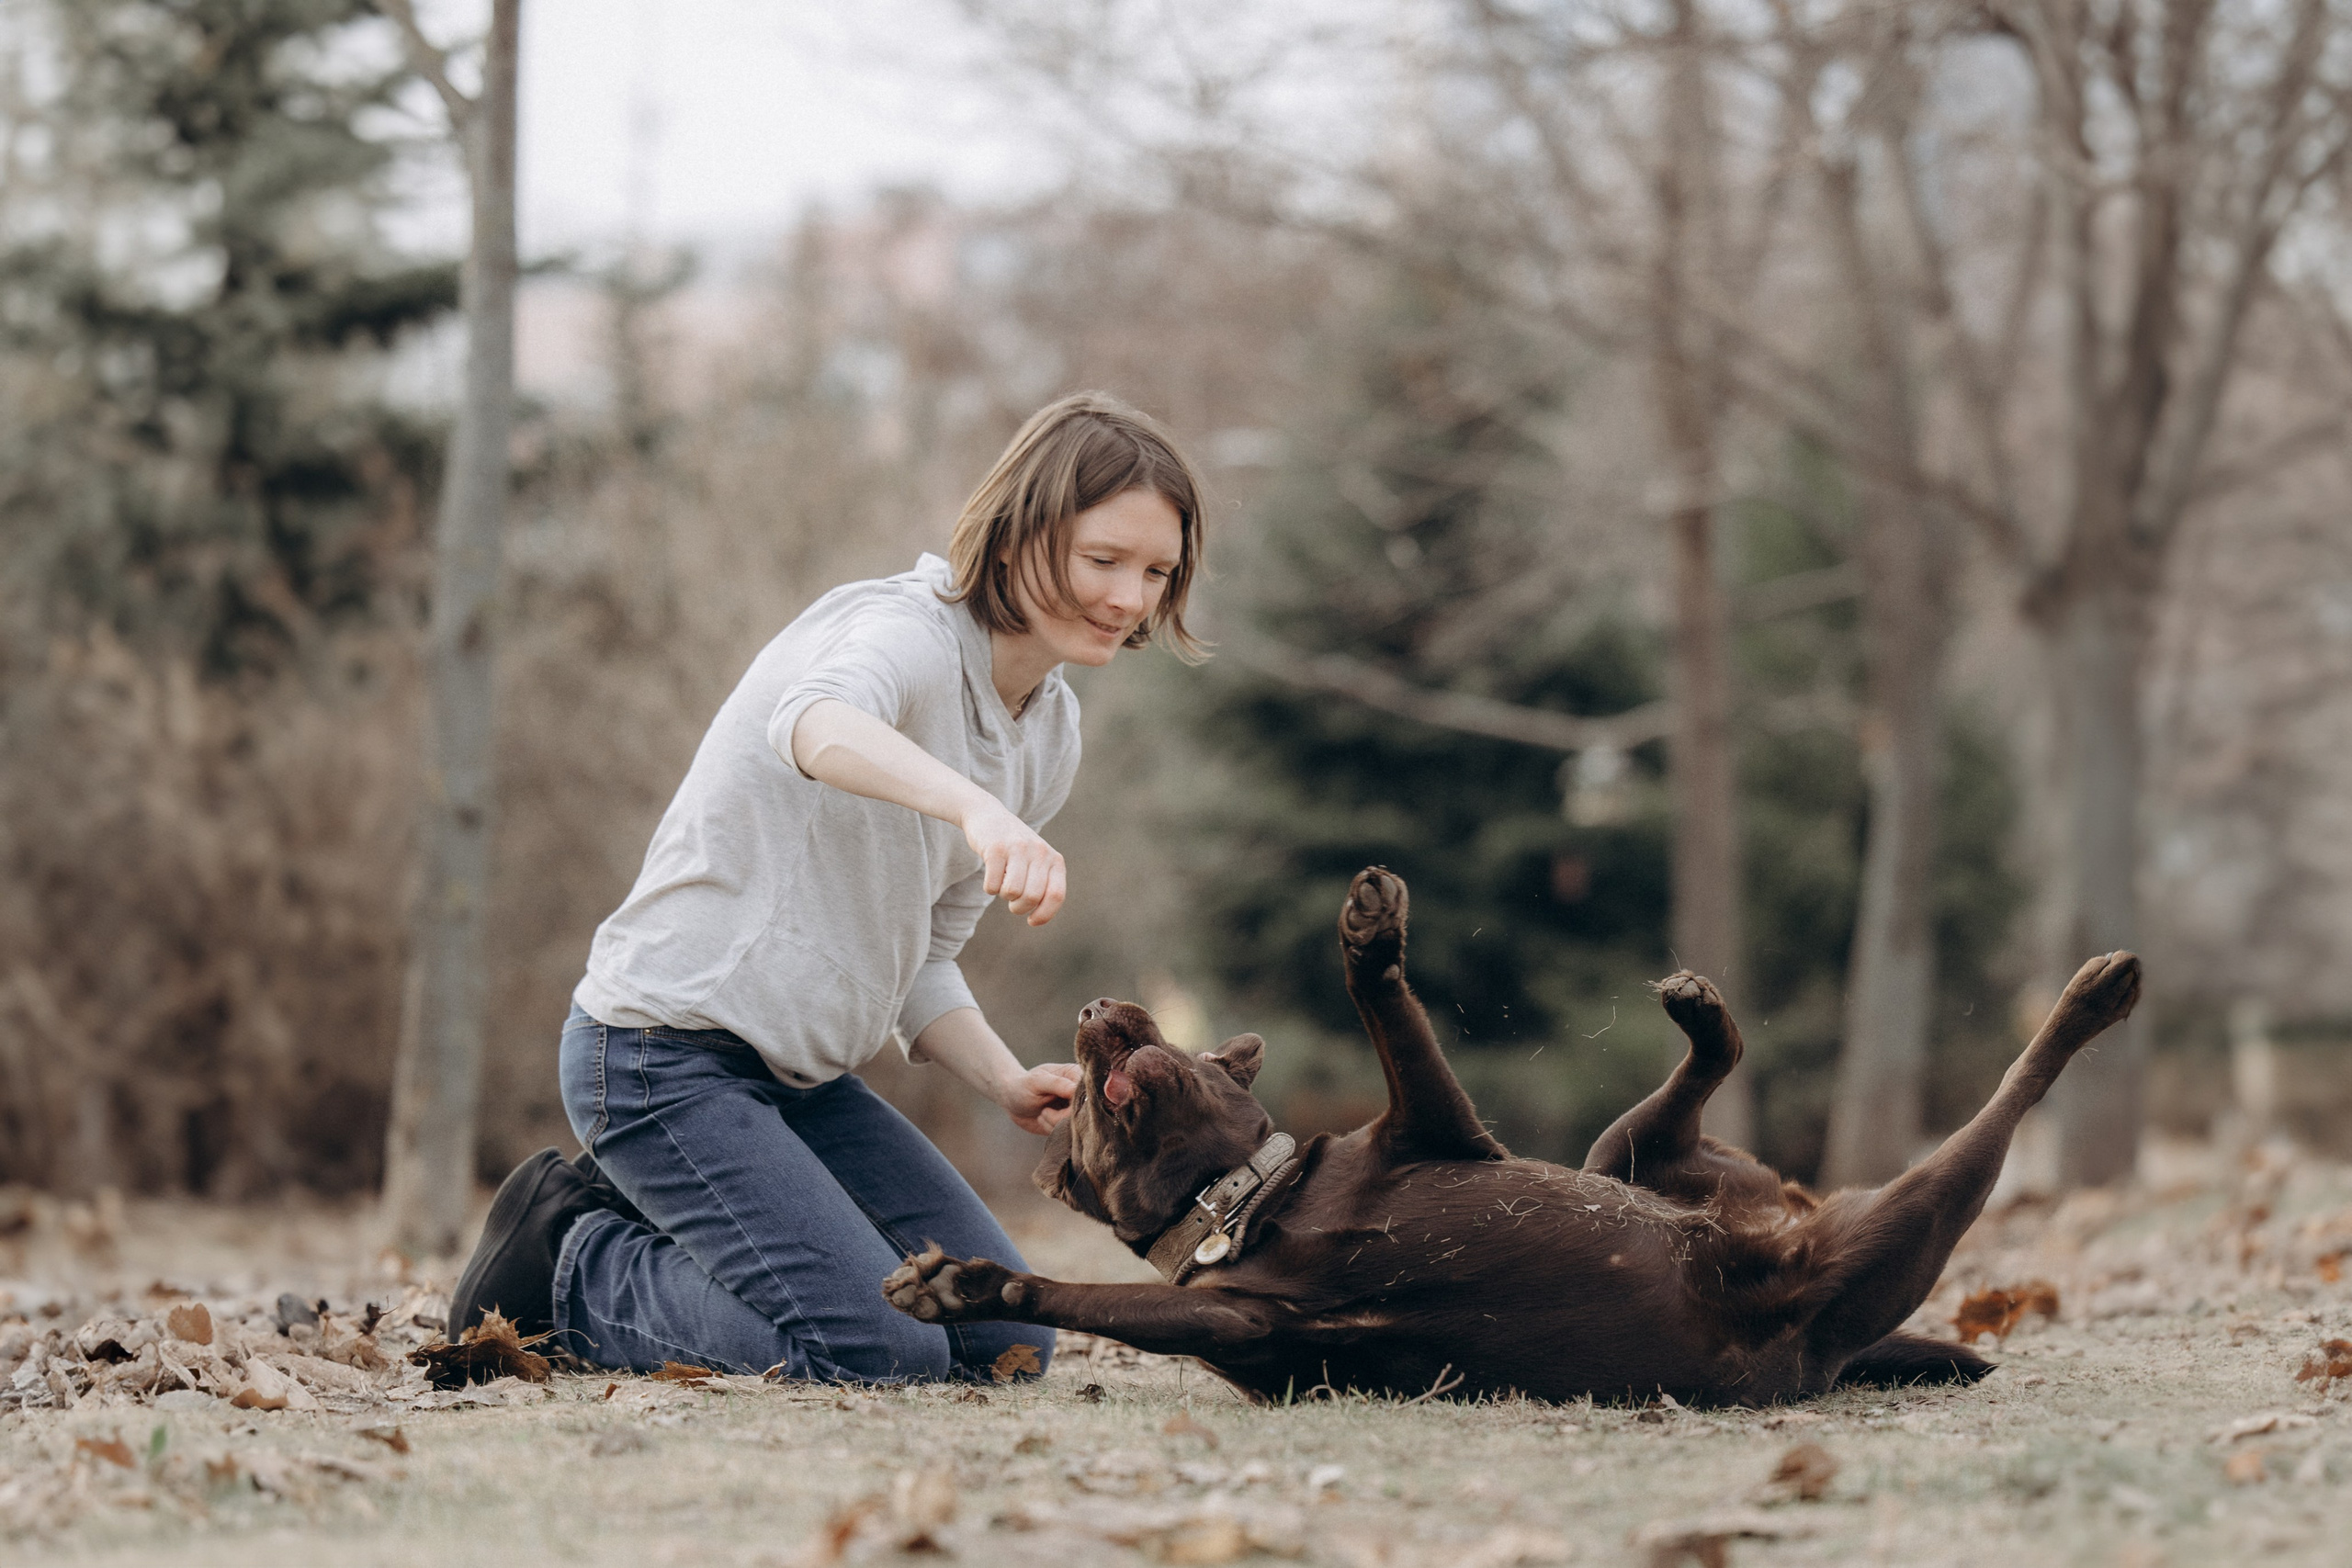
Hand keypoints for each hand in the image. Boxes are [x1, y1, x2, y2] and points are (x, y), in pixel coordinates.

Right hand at [960, 799, 1067, 925]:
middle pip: (1032, 897)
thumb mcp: (1036, 861)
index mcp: (1054, 859)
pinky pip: (993, 885)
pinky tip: (991, 875)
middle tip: (1012, 902)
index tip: (1031, 921)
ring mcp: (1017, 848)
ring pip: (1012, 892)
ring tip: (1003, 884)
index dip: (1044, 914)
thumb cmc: (1015, 848)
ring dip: (1004, 896)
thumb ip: (1043, 885)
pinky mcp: (995, 848)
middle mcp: (1039, 852)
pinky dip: (989, 888)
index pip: (1056, 895)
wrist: (988, 815)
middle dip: (1019, 907)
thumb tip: (1039, 917)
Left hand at [998, 1062, 1079, 1134]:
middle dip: (1062, 1117)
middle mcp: (1080, 1092)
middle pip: (1084, 1111)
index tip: (1056, 1105)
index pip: (1088, 1093)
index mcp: (1076, 1076)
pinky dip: (1053, 1129)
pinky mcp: (1069, 1123)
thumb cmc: (1023, 1086)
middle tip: (1044, 1112)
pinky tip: (1043, 1119)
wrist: (1012, 1100)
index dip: (1075, 1103)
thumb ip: (1057, 1084)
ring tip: (1043, 1113)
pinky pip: (1068, 1133)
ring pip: (1077, 1125)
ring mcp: (1075, 1108)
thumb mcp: (1037, 1082)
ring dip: (1055, 1123)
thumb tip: (1077, 1089)